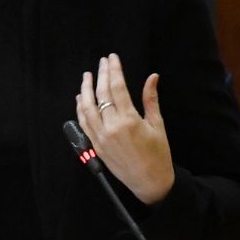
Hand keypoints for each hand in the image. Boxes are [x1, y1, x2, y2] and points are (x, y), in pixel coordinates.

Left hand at [75, 53, 174, 203]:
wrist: (149, 182)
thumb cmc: (158, 153)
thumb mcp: (157, 124)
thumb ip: (151, 99)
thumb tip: (153, 76)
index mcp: (129, 120)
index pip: (117, 88)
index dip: (113, 70)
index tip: (112, 58)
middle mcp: (111, 127)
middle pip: (101, 94)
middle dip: (101, 75)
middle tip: (102, 62)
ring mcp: (100, 137)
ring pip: (87, 107)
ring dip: (85, 89)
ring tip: (87, 76)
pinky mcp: (95, 145)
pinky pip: (84, 122)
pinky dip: (80, 108)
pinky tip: (81, 98)